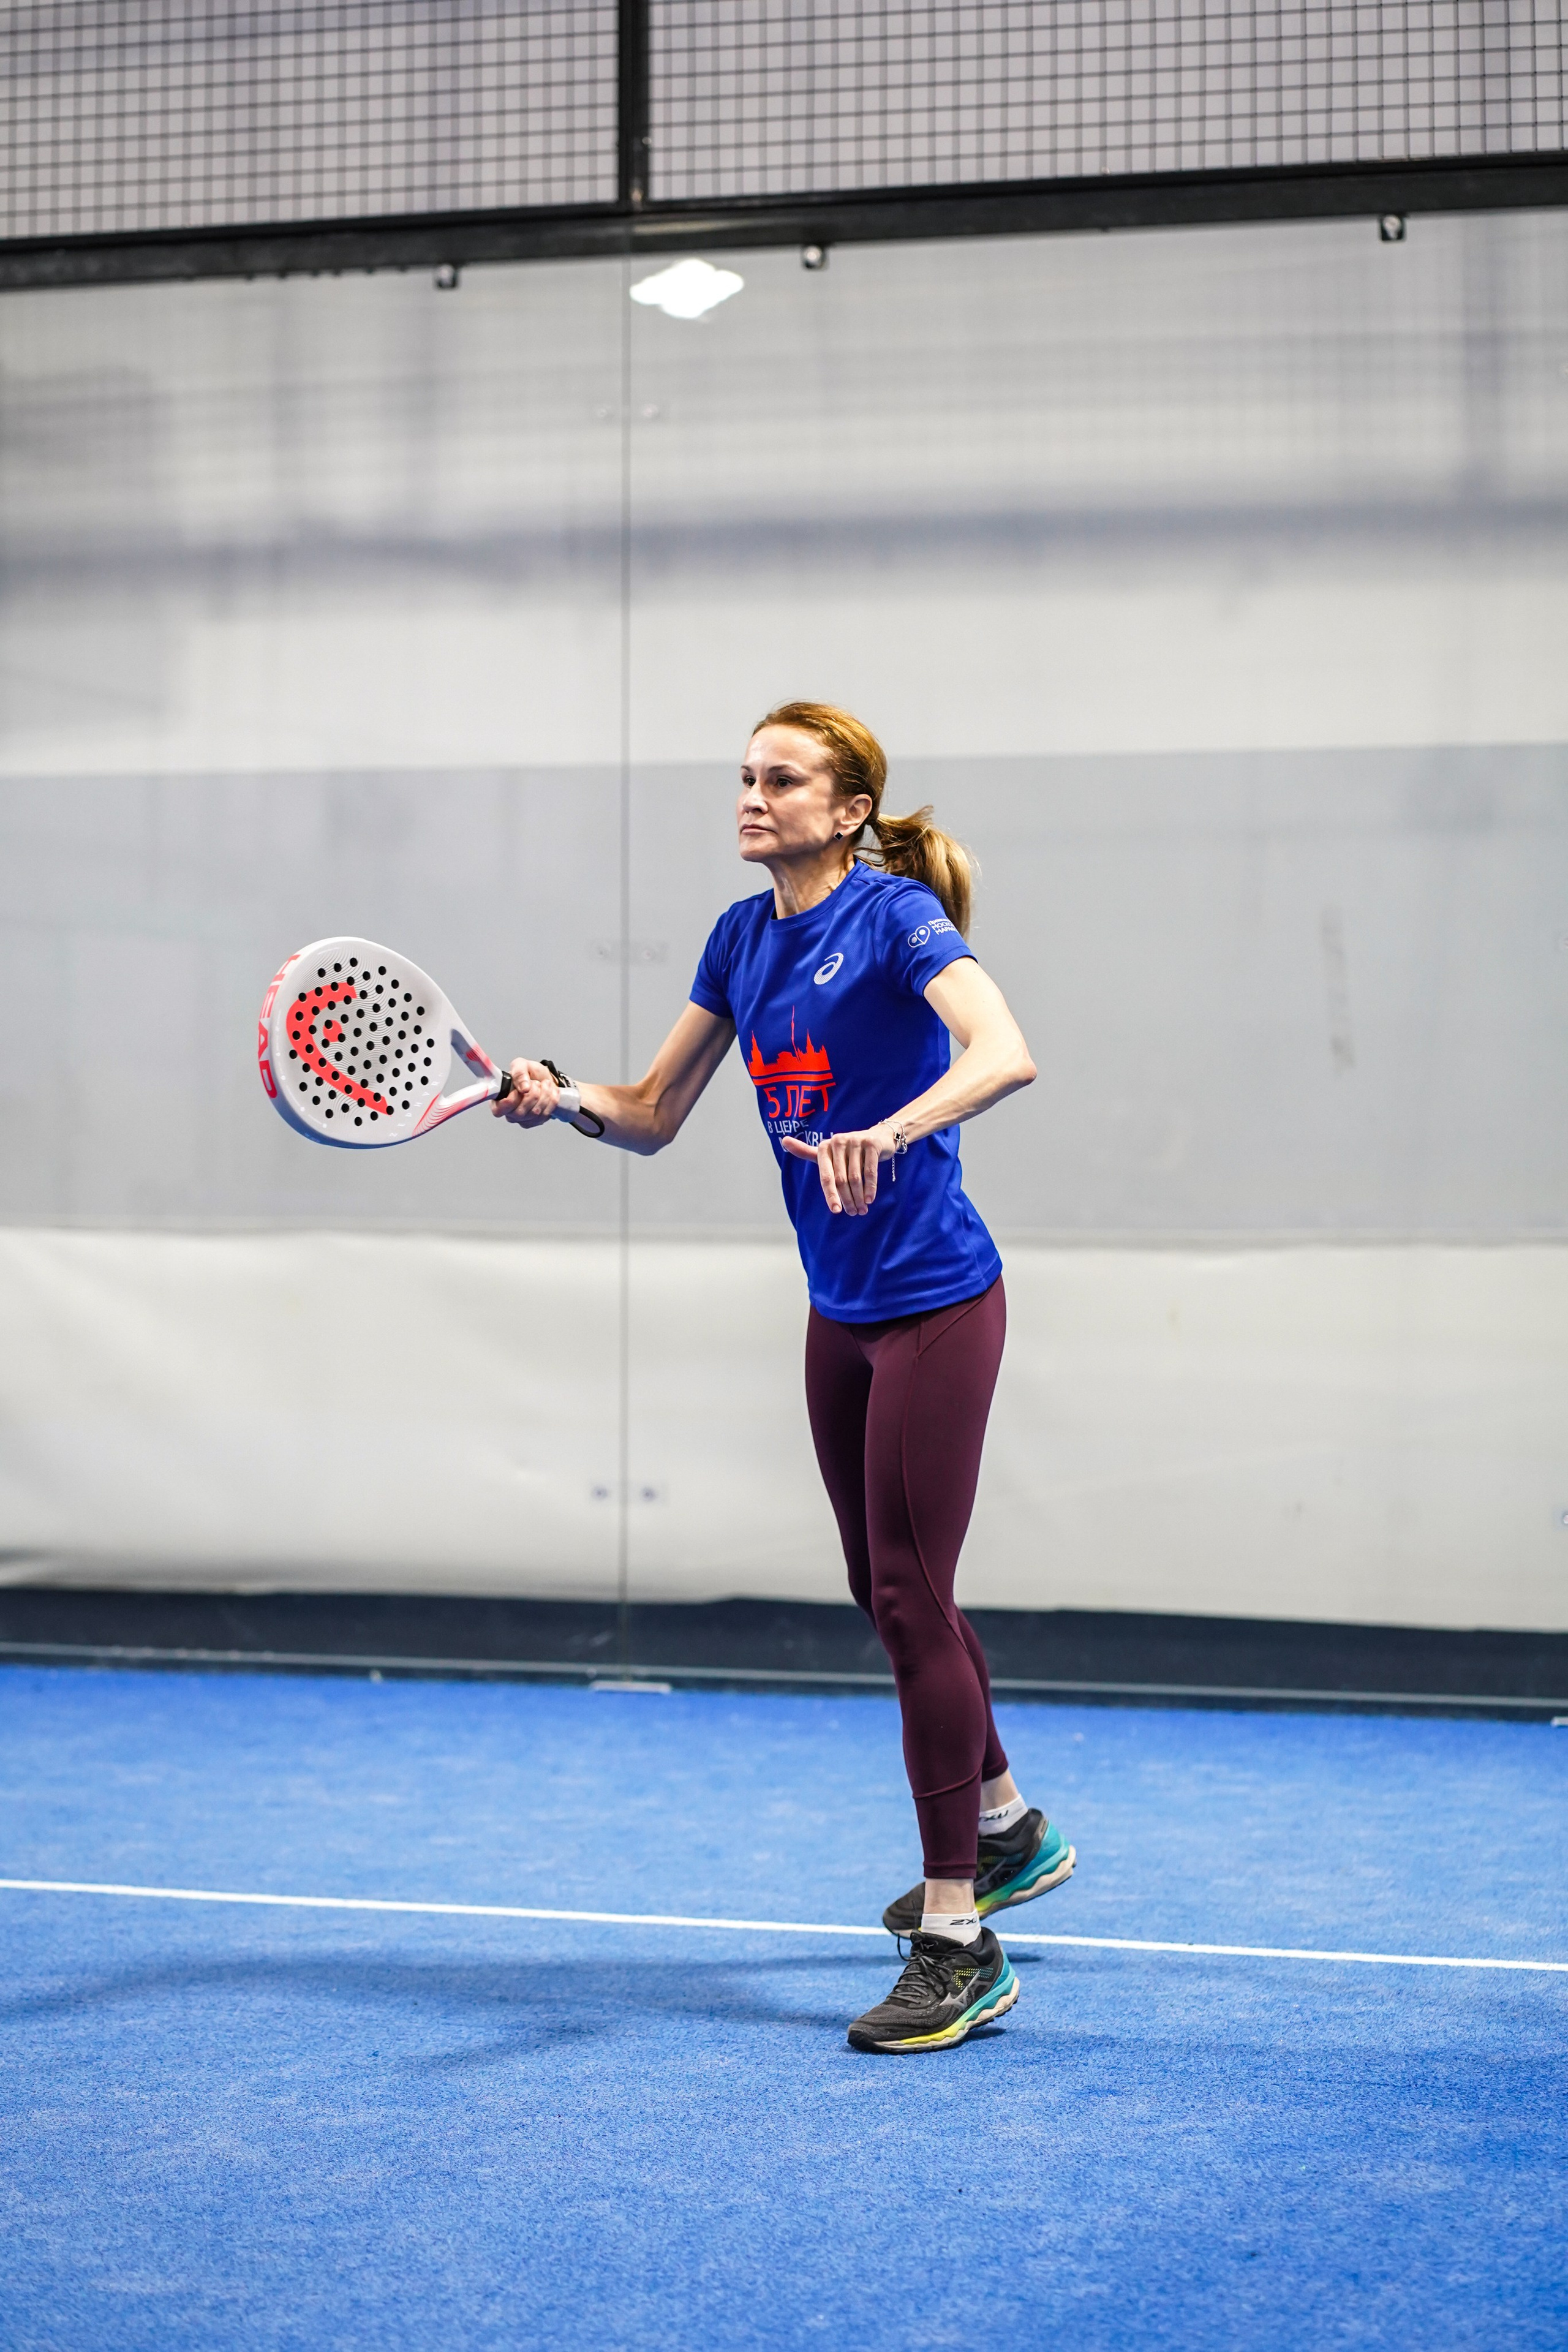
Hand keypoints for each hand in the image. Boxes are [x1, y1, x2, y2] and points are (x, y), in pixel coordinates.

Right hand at [491, 1057, 559, 1127]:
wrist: (545, 1079)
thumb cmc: (530, 1073)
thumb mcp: (522, 1065)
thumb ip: (519, 1072)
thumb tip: (523, 1087)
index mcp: (499, 1099)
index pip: (499, 1110)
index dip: (511, 1101)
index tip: (520, 1090)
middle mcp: (509, 1112)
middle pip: (519, 1113)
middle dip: (532, 1094)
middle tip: (535, 1083)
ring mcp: (523, 1119)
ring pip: (535, 1113)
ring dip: (544, 1095)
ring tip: (543, 1084)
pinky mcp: (537, 1121)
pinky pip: (546, 1114)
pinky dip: (551, 1100)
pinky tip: (549, 1091)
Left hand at [779, 1123, 894, 1214]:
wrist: (877, 1137)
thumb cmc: (848, 1151)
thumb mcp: (828, 1153)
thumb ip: (806, 1152)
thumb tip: (784, 1140)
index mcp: (824, 1147)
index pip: (826, 1177)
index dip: (830, 1195)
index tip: (835, 1211)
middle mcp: (838, 1141)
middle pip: (841, 1179)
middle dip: (847, 1199)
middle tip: (853, 1213)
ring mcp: (855, 1141)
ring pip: (855, 1177)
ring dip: (859, 1197)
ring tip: (862, 1210)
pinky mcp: (871, 1144)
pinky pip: (870, 1171)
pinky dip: (870, 1188)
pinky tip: (869, 1199)